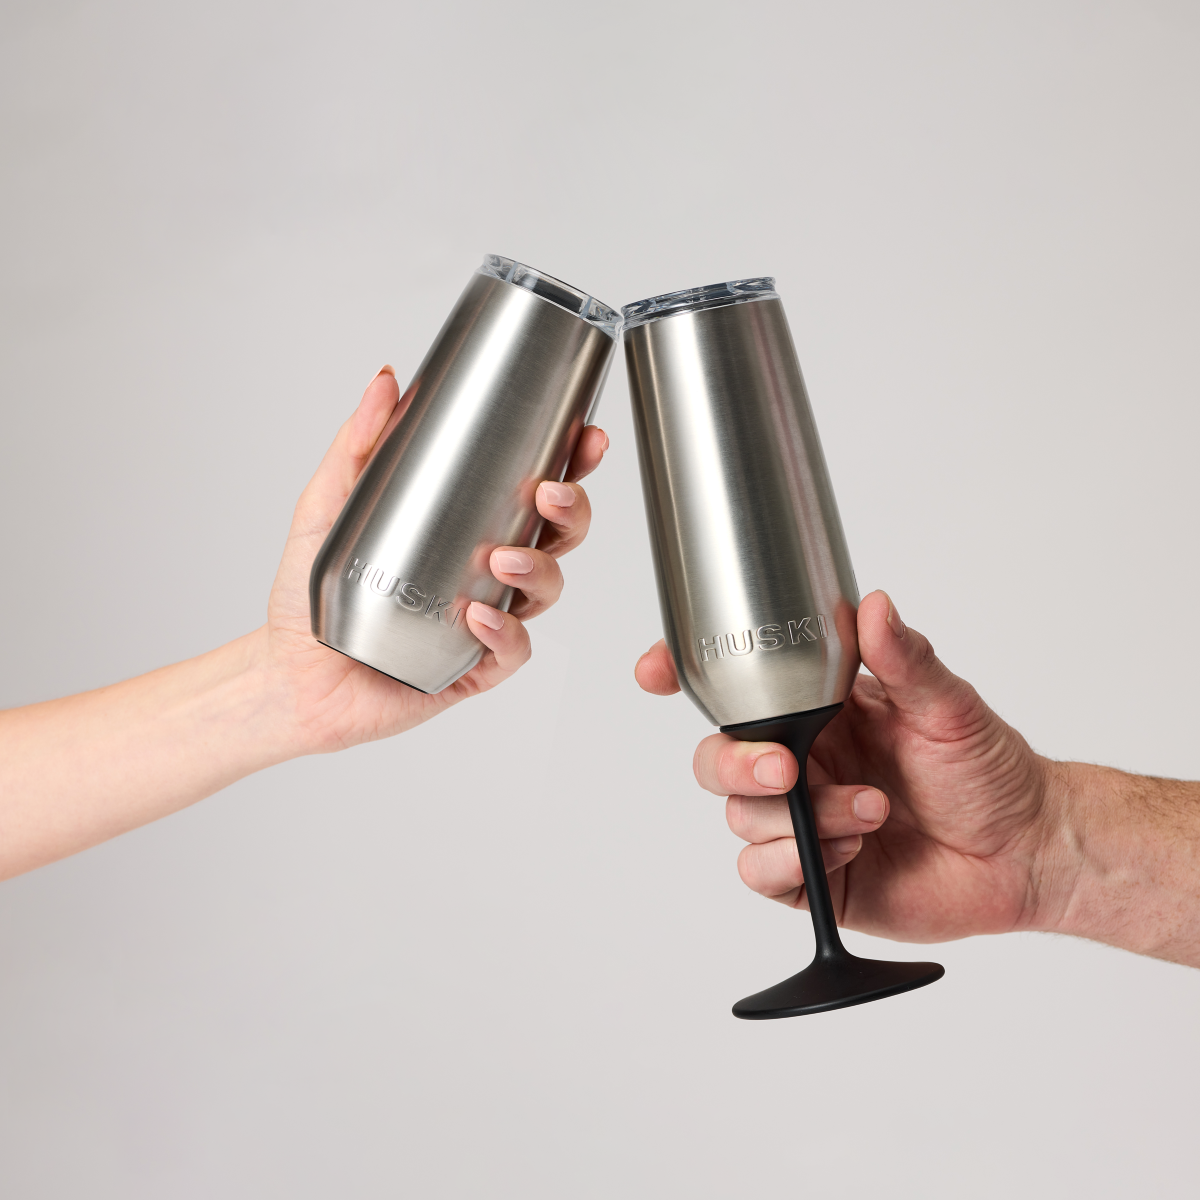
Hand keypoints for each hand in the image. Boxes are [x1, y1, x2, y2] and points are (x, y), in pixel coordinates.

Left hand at [267, 366, 607, 753]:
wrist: (288, 674)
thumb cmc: (309, 595)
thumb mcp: (328, 504)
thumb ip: (358, 442)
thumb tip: (386, 381)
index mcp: (466, 528)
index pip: (533, 490)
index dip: (570, 463)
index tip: (583, 436)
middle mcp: (485, 572)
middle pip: (558, 536)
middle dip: (571, 510)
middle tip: (548, 492)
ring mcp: (484, 621)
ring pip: (546, 590)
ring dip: (539, 568)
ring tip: (504, 559)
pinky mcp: (473, 668)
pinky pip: (512, 651)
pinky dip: (505, 633)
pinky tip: (479, 617)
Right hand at [634, 590, 1057, 943]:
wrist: (1027, 851)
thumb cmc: (990, 769)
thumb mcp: (949, 705)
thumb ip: (906, 657)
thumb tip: (873, 603)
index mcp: (818, 712)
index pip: (735, 690)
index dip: (682, 676)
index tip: (656, 669)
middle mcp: (799, 764)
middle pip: (716, 758)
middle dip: (736, 763)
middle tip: (787, 769)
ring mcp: (801, 822)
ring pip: (739, 816)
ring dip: (797, 817)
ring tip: (869, 810)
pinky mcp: (812, 878)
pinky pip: (761, 871)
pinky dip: (795, 861)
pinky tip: (853, 849)